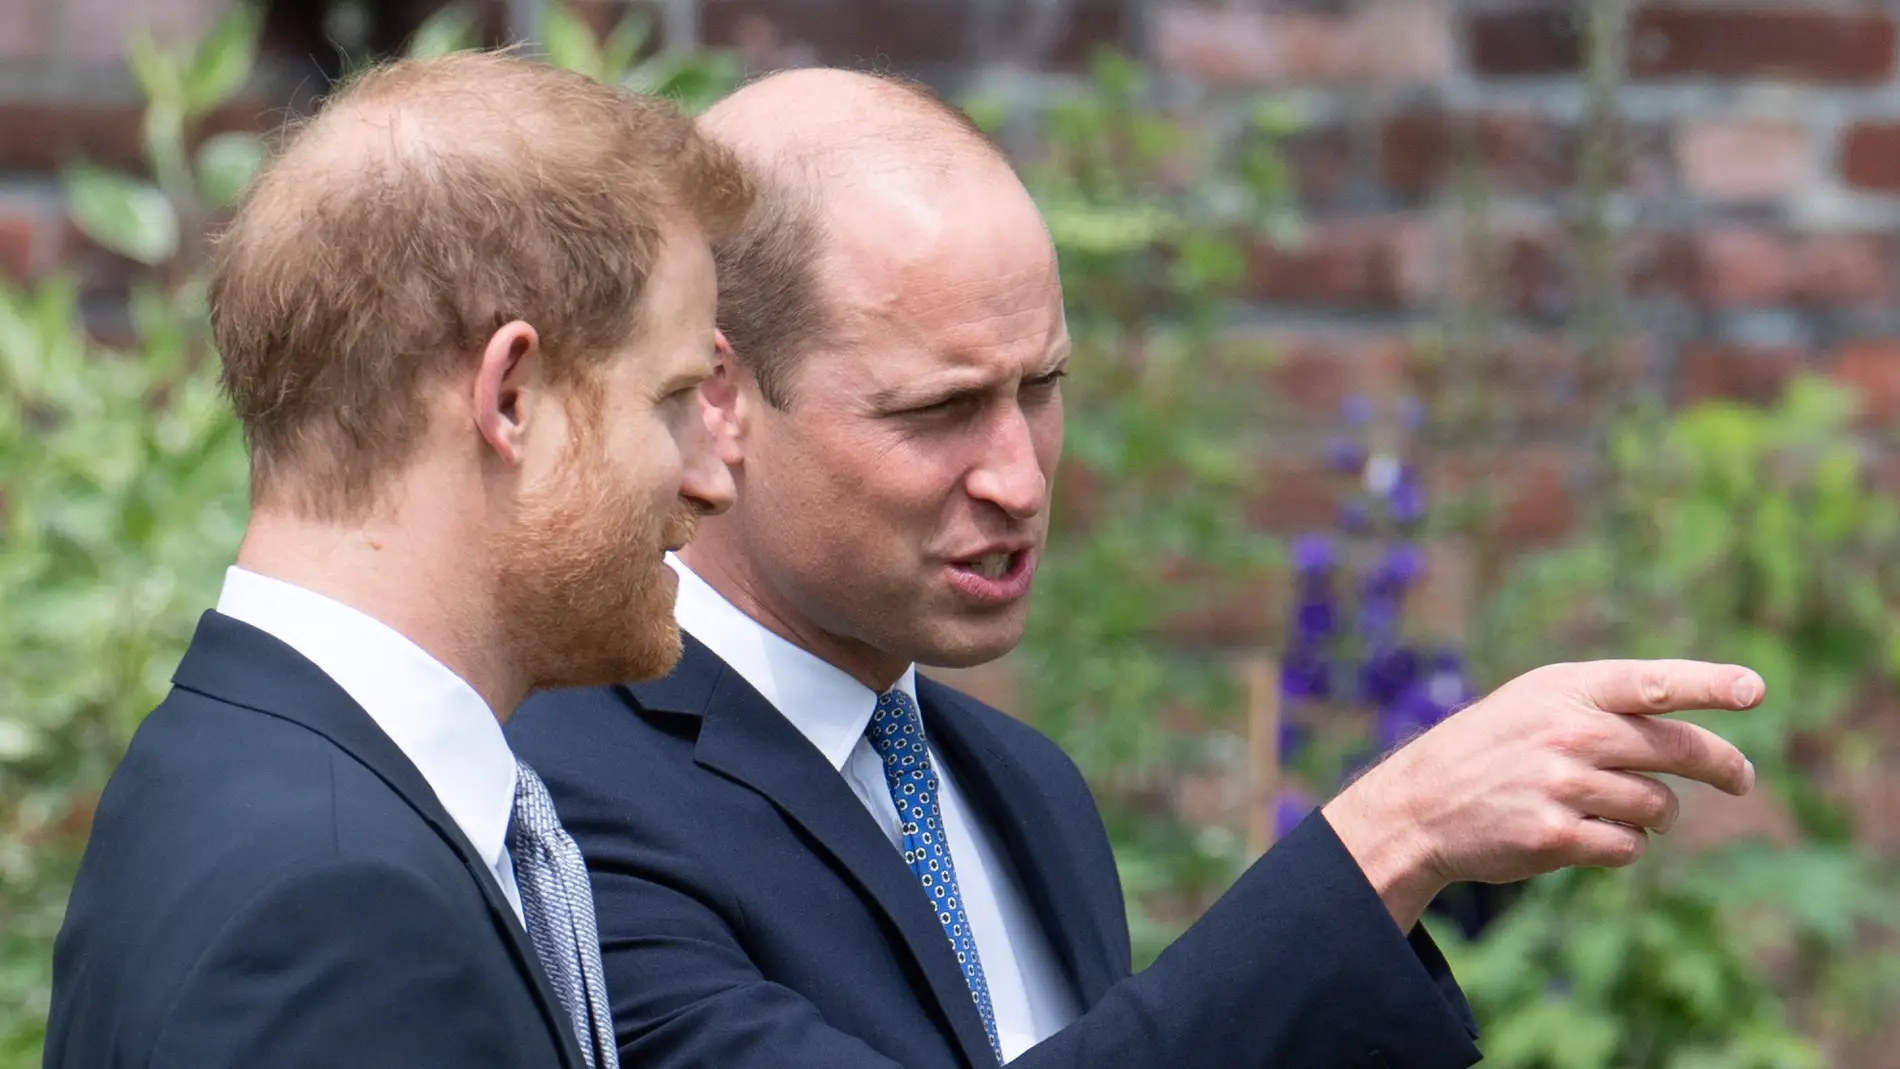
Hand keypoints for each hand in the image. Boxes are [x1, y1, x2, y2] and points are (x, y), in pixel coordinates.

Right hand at [1321, 659, 1763, 930]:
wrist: (1421, 803)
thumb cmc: (1491, 747)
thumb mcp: (1536, 702)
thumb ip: (1605, 704)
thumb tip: (1691, 729)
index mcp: (1565, 689)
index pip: (1651, 682)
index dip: (1708, 683)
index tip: (1754, 689)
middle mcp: (1567, 732)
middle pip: (1676, 750)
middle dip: (1723, 766)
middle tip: (1742, 779)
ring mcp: (1561, 785)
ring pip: (1658, 805)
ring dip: (1655, 814)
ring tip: (1621, 810)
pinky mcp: (1555, 835)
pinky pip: (1629, 846)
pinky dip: (1624, 845)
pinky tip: (1590, 835)